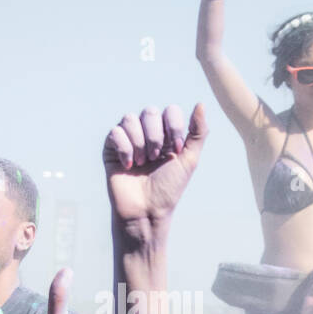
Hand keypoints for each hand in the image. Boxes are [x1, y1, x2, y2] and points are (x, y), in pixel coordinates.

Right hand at [104, 104, 207, 228]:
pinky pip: (116, 132)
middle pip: (150, 111)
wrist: (147, 210)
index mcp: (166, 134)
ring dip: (139, 143)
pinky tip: (129, 165)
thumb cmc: (168, 188)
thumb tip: (201, 103)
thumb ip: (198, 132)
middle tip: (156, 158)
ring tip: (142, 163)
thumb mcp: (189, 159)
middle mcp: (147, 133)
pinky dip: (125, 149)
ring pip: (130, 119)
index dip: (174, 127)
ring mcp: (128, 139)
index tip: (176, 150)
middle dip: (155, 136)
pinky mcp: (111, 148)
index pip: (170, 110)